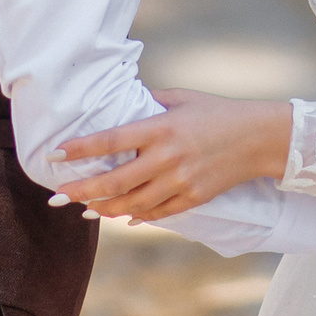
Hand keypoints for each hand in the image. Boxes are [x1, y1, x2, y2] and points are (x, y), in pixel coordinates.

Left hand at [49, 88, 291, 221]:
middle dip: (81, 190)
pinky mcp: (194, 198)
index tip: (55, 154)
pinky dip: (135, 216)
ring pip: (132, 204)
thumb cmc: (217, 112)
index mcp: (161, 128)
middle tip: (57, 196)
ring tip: (83, 209)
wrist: (259, 138)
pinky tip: (119, 216)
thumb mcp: (182, 99)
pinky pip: (157, 213)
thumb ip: (149, 104)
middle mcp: (167, 157)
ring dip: (103, 209)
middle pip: (114, 182)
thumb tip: (121, 105)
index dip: (80, 148)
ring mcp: (181, 181)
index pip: (111, 140)